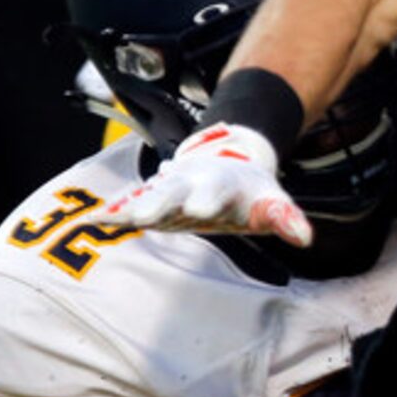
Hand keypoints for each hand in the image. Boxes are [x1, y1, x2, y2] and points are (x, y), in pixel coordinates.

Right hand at [112, 122, 312, 244]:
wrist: (228, 159)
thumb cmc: (250, 191)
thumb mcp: (272, 201)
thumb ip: (285, 218)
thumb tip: (305, 237)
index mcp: (221, 184)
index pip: (216, 192)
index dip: (210, 199)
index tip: (202, 209)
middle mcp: (189, 184)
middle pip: (172, 192)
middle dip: (159, 202)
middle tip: (146, 216)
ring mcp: (168, 190)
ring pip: (146, 197)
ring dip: (129, 208)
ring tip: (106, 217)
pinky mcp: (152, 201)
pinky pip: (128, 206)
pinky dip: (112, 213)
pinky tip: (92, 220)